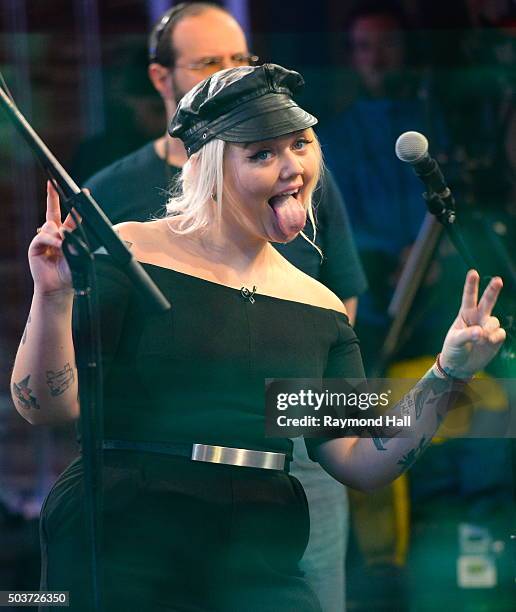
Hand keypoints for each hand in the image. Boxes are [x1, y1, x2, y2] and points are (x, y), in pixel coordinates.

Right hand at [28, 181, 78, 295]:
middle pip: (53, 211)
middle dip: (52, 196)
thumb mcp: (79, 256)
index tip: (84, 191)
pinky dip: (52, 241)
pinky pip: (43, 237)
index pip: (72, 217)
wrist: (59, 287)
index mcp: (68, 236)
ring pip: (50, 226)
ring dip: (59, 235)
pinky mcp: (35, 246)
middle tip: (52, 183)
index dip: (75, 205)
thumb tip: (65, 233)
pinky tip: (58, 246)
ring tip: (63, 246)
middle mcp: (55, 234)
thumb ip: (75, 243)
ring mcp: (45, 239)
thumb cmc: (71, 273)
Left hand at [440, 270, 505, 378]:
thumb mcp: (455, 341)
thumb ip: (467, 335)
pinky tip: (487, 342)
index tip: (473, 273)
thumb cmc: (453, 349)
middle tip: (498, 280)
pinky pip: (500, 333)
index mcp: (465, 314)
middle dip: (493, 290)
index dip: (471, 285)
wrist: (460, 366)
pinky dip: (494, 337)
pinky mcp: (495, 338)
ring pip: (494, 320)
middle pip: (487, 301)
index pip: (469, 297)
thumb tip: (481, 331)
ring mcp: (487, 327)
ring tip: (482, 337)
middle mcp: (478, 318)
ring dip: (489, 328)